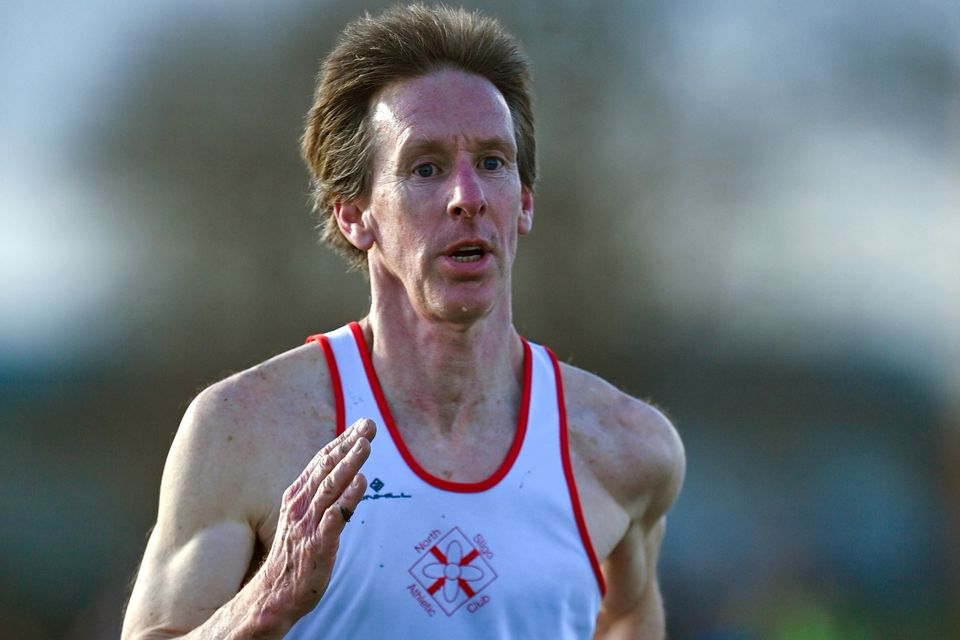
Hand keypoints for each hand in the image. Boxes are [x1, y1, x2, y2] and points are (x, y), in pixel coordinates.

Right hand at [254, 418, 375, 626]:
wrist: (275, 594)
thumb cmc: (295, 552)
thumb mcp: (304, 515)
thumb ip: (320, 492)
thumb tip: (340, 468)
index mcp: (298, 495)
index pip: (322, 461)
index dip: (343, 440)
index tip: (363, 423)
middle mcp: (302, 505)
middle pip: (327, 468)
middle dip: (349, 444)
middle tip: (369, 425)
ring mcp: (309, 524)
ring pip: (331, 487)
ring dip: (349, 464)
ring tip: (365, 445)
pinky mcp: (318, 545)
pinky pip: (334, 518)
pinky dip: (348, 499)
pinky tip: (360, 483)